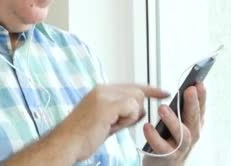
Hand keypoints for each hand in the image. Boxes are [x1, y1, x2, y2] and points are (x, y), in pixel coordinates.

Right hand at [53, 84, 169, 162]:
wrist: (65, 143)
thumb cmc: (82, 137)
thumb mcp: (104, 120)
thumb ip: (120, 111)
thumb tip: (138, 110)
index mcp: (101, 90)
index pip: (132, 86)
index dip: (150, 90)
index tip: (165, 92)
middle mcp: (103, 89)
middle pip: (137, 93)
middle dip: (134, 112)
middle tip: (116, 123)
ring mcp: (104, 95)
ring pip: (136, 100)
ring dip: (129, 117)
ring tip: (110, 125)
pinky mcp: (107, 104)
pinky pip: (131, 108)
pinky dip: (126, 120)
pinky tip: (110, 125)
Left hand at [142, 83, 206, 165]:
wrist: (162, 164)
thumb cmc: (169, 138)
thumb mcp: (177, 121)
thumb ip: (180, 107)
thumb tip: (186, 86)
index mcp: (193, 124)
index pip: (201, 109)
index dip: (202, 97)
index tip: (199, 83)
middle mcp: (191, 135)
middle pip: (194, 119)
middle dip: (192, 104)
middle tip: (188, 90)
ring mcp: (181, 148)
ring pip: (182, 135)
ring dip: (173, 120)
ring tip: (162, 108)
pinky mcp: (167, 157)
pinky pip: (162, 148)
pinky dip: (154, 137)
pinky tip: (147, 126)